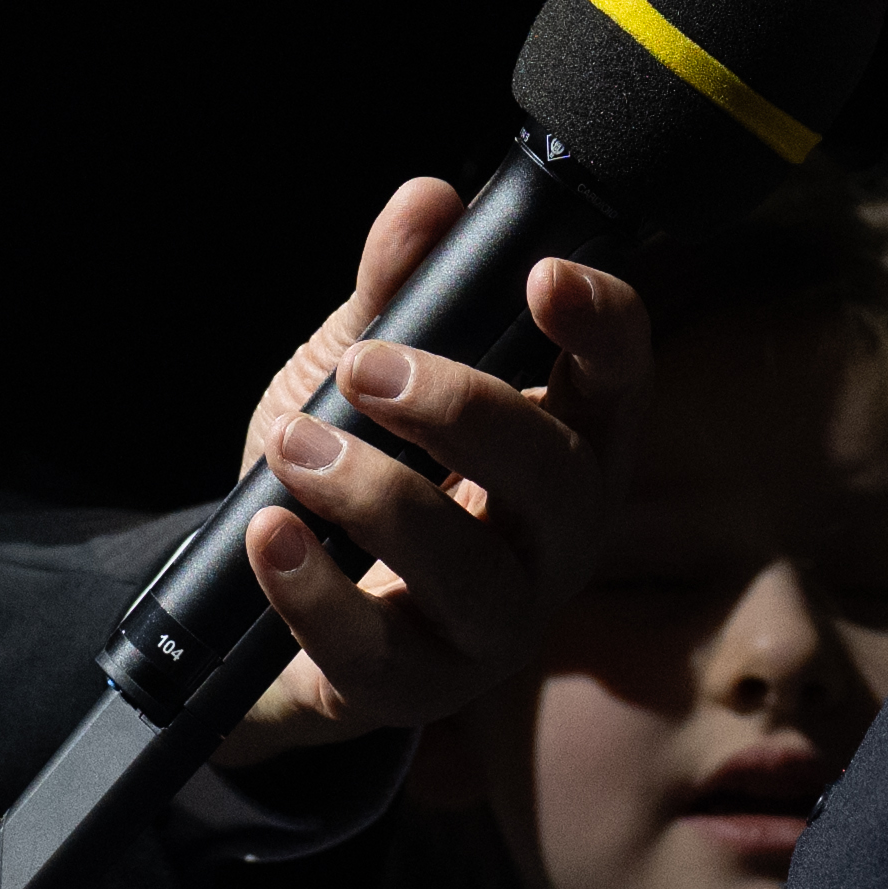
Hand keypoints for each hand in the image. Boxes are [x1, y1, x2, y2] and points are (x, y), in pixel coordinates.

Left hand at [223, 190, 651, 756]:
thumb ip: (396, 291)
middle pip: (554, 475)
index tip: (541, 274)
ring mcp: (494, 626)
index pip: (621, 381)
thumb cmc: (355, 473)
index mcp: (564, 445)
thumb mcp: (361, 371)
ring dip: (373, 493)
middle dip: (460, 409)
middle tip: (364, 367)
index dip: (601, 325)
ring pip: (469, 567)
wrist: (266, 602)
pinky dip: (312, 588)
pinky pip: (374, 647)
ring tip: (292, 445)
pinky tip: (270, 535)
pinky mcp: (415, 688)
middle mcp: (554, 540)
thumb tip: (427, 200)